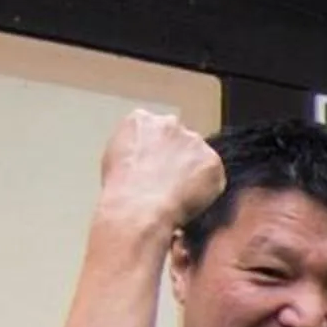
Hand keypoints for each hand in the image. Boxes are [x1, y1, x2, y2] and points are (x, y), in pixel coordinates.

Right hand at [93, 108, 225, 244]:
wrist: (138, 206)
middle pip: (179, 139)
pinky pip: (213, 175)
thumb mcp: (113, 157)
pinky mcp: (211, 160)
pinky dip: (206, 188)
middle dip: (177, 157)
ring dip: (193, 171)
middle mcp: (169, 123)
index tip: (154, 166)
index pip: (155, 129)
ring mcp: (193, 140)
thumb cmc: (120, 189)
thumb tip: (143, 157)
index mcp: (140, 120)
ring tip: (177, 194)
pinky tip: (190, 199)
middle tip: (168, 181)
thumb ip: (133, 147)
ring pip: (198, 155)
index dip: (156, 151)